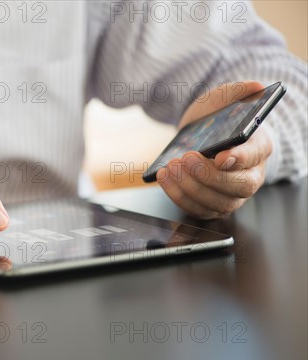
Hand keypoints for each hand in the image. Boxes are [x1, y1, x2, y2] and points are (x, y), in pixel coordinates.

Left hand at [157, 81, 271, 218]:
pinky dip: (178, 195)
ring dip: (190, 187)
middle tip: (186, 158)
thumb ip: (238, 92)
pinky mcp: (210, 205)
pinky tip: (164, 177)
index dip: (239, 159)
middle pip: (238, 187)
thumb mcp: (223, 100)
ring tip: (171, 167)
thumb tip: (255, 86)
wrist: (202, 135)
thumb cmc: (217, 119)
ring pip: (217, 202)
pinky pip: (197, 209)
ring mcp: (231, 195)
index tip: (220, 157)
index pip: (255, 157)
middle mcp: (250, 176)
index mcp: (259, 148)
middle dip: (209, 176)